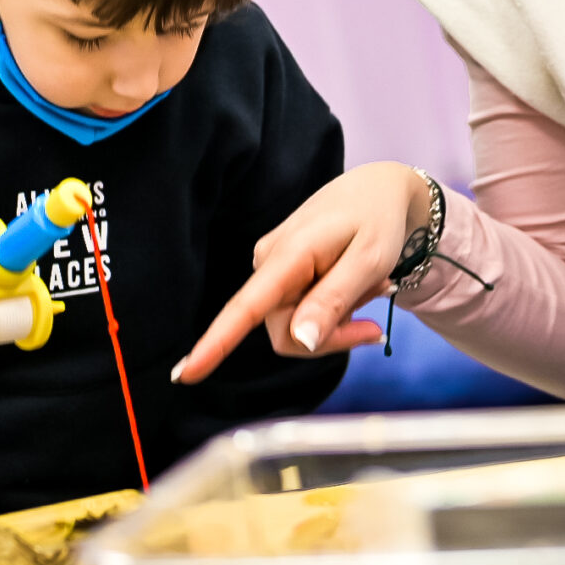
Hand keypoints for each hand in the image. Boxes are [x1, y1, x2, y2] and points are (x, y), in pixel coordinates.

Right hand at [173, 163, 430, 382]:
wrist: (379, 190)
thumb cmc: (378, 220)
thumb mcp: (370, 260)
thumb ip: (333, 300)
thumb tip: (300, 341)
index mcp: (288, 255)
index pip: (245, 307)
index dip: (215, 343)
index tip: (185, 375)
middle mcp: (268, 262)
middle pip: (286, 332)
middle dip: (332, 336)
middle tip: (374, 321)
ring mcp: (272, 268)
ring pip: (295, 326)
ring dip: (337, 320)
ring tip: (372, 288)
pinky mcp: (281, 274)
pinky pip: (301, 311)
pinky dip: (334, 309)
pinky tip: (361, 287)